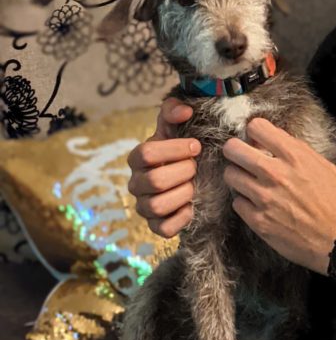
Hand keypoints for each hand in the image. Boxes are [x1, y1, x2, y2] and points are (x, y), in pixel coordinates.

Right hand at [127, 97, 199, 237]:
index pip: (146, 153)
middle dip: (183, 172)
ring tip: (194, 185)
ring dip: (183, 194)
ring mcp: (143, 207)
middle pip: (155, 181)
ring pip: (157, 206)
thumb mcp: (175, 127)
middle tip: (196, 167)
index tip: (196, 146)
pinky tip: (191, 206)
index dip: (175, 149)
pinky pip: (164, 229)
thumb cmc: (180, 149)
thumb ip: (174, 110)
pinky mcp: (155, 226)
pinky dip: (182, 218)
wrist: (189, 175)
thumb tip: (185, 110)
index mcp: (137, 158)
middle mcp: (136, 184)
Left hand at [222, 117, 335, 273]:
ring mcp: (263, 198)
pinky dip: (245, 202)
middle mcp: (275, 173)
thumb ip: (298, 152)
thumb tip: (276, 142)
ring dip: (238, 176)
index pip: (256, 127)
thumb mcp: (325, 167)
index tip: (256, 139)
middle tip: (242, 157)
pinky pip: (237, 202)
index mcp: (294, 156)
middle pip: (233, 148)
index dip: (255, 131)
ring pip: (230, 175)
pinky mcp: (258, 221)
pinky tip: (257, 204)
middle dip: (235, 149)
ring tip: (249, 182)